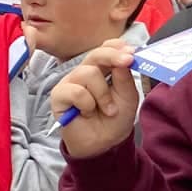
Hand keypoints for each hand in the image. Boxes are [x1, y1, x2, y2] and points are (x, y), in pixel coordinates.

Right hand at [49, 40, 140, 158]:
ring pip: (88, 73)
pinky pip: (76, 91)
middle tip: (128, 61)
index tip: (132, 53)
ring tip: (107, 110)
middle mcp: (85, 72)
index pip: (106, 48)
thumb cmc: (115, 118)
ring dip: (103, 95)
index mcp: (103, 69)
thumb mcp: (128, 96)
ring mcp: (71, 82)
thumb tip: (124, 57)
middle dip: (113, 56)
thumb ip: (125, 77)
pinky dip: (87, 104)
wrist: (104, 143)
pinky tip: (88, 113)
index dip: (118, 47)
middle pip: (95, 54)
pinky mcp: (59, 95)